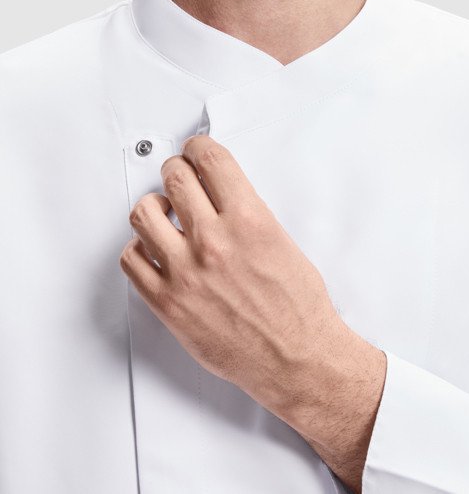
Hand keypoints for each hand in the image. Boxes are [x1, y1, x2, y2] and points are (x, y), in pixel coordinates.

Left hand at [120, 134, 347, 416]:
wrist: (296, 358)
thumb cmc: (298, 307)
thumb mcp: (283, 242)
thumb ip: (247, 214)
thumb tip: (220, 195)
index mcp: (249, 220)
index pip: (211, 161)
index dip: (199, 147)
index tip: (196, 149)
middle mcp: (214, 241)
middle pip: (175, 178)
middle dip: (177, 170)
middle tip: (180, 175)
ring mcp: (186, 272)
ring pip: (144, 214)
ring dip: (154, 205)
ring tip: (164, 211)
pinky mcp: (168, 303)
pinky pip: (132, 260)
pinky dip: (139, 247)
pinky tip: (155, 250)